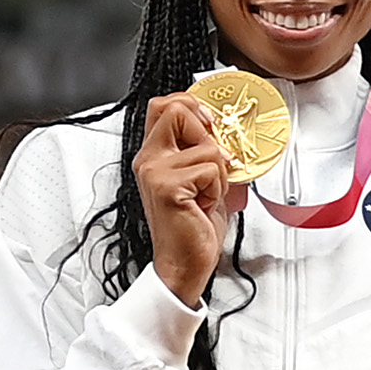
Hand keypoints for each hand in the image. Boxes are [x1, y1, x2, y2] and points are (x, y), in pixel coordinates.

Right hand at [133, 93, 237, 306]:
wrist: (184, 264)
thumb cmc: (192, 227)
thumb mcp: (200, 180)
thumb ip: (202, 151)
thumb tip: (221, 130)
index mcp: (153, 155)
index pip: (165, 105)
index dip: (192, 106)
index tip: (209, 126)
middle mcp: (149, 159)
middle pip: (176, 108)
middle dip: (206, 131)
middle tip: (212, 159)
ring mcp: (156, 172)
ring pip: (206, 145)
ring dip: (219, 172)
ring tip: (207, 194)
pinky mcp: (169, 187)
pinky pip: (211, 168)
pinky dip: (218, 188)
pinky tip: (204, 205)